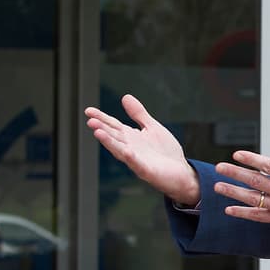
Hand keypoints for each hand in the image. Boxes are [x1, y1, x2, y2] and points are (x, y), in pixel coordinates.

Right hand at [85, 94, 199, 205]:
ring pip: (120, 151)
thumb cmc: (165, 151)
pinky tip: (127, 152)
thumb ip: (139, 114)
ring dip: (110, 143)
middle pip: (114, 137)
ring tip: (98, 133)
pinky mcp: (148, 171)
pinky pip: (138, 164)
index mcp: (131, 137)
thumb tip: (125, 96)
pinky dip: (132, 159)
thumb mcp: (152, 128)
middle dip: (102, 129)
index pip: (113, 125)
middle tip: (90, 121)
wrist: (181, 173)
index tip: (88, 111)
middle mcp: (130, 148)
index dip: (101, 118)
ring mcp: (137, 160)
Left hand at [213, 125, 269, 236]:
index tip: (236, 154)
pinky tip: (229, 210)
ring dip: (233, 192)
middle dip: (234, 173)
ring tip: (217, 186)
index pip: (268, 165)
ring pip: (252, 198)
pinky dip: (243, 213)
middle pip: (254, 181)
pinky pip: (258, 216)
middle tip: (219, 167)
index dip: (251, 159)